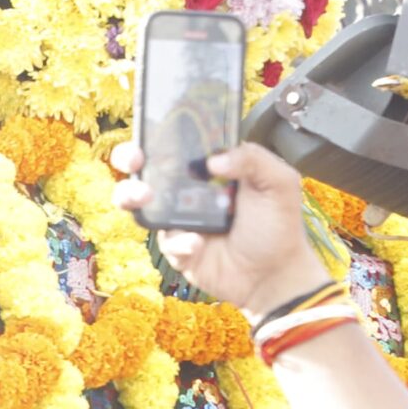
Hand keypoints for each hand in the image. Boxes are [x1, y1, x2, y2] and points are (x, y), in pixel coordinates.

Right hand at [111, 140, 330, 315]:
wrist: (273, 275)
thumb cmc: (277, 227)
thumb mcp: (278, 182)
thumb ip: (253, 159)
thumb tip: (214, 160)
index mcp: (211, 168)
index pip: (180, 144)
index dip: (158, 135)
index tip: (151, 133)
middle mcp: (189, 190)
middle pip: (146, 168)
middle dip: (129, 158)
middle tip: (135, 161)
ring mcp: (177, 218)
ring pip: (138, 202)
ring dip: (131, 195)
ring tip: (144, 197)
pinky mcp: (174, 247)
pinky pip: (164, 239)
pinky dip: (179, 240)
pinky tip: (198, 243)